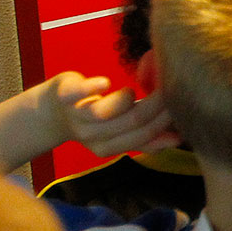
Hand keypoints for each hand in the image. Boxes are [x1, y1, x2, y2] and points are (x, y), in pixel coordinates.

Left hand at [41, 73, 179, 157]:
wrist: (48, 112)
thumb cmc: (91, 120)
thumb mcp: (118, 132)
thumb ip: (147, 137)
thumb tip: (180, 138)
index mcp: (107, 147)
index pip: (145, 135)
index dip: (167, 119)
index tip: (184, 102)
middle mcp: (92, 136)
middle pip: (132, 121)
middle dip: (157, 104)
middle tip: (173, 85)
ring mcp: (77, 116)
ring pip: (108, 112)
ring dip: (128, 98)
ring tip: (138, 86)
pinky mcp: (65, 95)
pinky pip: (78, 93)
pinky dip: (92, 88)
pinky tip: (105, 83)